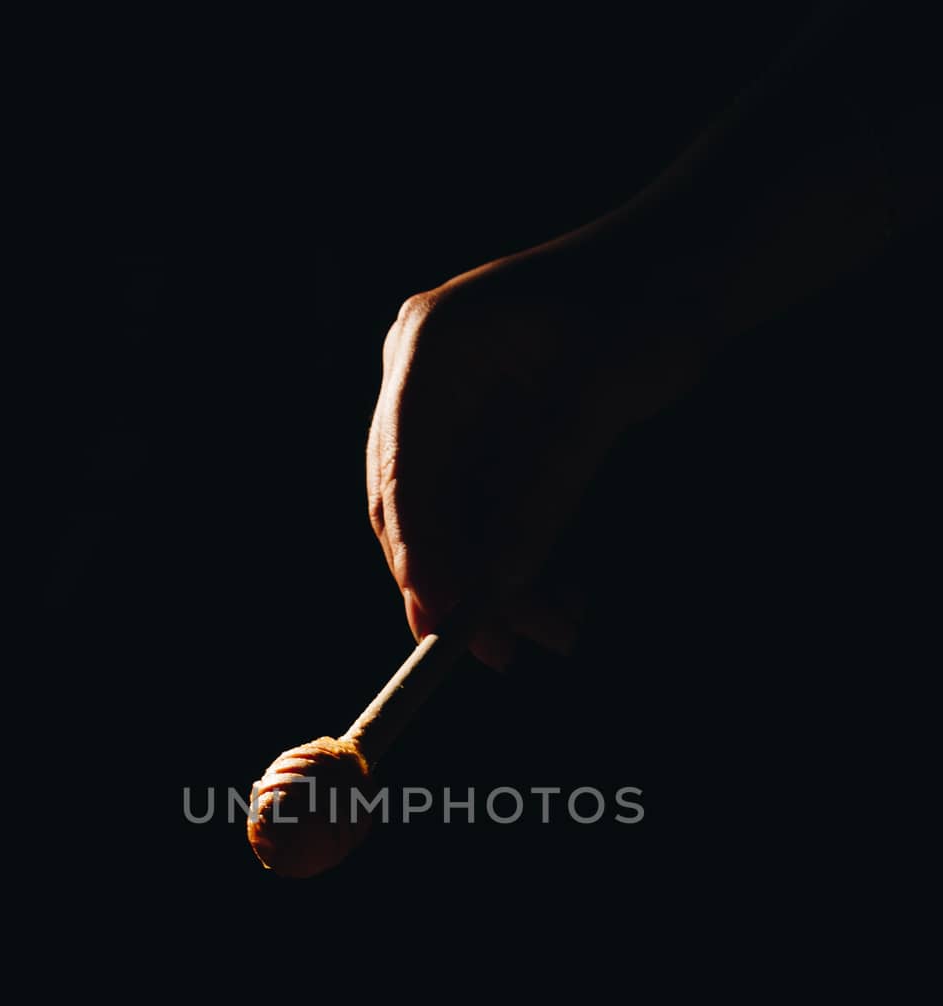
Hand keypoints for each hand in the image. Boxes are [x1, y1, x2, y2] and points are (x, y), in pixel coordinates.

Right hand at [366, 233, 702, 665]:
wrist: (689, 265)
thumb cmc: (647, 306)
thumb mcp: (598, 401)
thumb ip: (543, 494)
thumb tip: (499, 587)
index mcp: (431, 348)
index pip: (403, 470)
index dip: (418, 554)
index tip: (441, 621)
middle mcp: (423, 378)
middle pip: (415, 506)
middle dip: (458, 582)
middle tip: (496, 653)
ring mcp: (451, 407)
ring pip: (455, 521)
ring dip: (500, 582)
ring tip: (558, 633)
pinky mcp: (485, 435)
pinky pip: (488, 513)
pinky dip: (522, 557)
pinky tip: (563, 598)